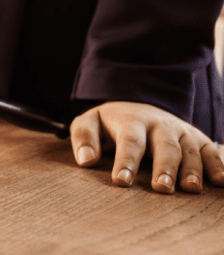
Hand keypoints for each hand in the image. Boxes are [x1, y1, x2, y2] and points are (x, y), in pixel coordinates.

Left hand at [70, 101, 223, 192]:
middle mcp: (159, 124)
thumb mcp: (90, 123)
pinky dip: (217, 165)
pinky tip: (220, 181)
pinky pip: (210, 150)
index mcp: (131, 120)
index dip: (126, 161)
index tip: (121, 181)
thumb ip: (83, 138)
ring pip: (189, 149)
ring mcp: (180, 130)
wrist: (136, 106)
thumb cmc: (110, 124)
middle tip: (162, 188)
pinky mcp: (196, 138)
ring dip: (192, 169)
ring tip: (190, 188)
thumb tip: (86, 160)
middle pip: (163, 145)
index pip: (129, 140)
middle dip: (164, 167)